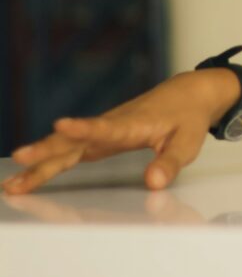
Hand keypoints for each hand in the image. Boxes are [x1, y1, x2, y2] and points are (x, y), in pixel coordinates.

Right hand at [2, 72, 230, 194]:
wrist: (189, 93)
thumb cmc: (189, 118)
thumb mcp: (189, 142)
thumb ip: (171, 162)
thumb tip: (154, 183)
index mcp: (133, 124)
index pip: (105, 127)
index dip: (84, 128)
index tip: (60, 124)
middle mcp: (112, 125)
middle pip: (74, 141)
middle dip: (46, 152)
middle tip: (19, 163)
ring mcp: (103, 131)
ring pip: (66, 146)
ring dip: (39, 163)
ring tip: (12, 183)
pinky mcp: (100, 137)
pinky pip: (70, 150)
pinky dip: (48, 162)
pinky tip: (27, 176)